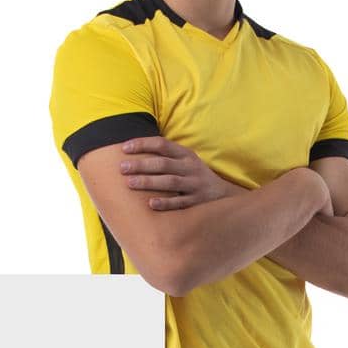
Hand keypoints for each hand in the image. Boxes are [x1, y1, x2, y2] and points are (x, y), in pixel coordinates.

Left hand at [119, 137, 243, 210]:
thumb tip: (133, 152)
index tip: (124, 148)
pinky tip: (151, 204)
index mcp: (186, 155)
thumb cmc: (195, 178)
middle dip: (141, 165)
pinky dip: (166, 203)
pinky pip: (181, 202)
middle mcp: (191, 168)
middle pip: (163, 163)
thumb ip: (166, 157)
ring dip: (149, 182)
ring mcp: (195, 185)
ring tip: (130, 183)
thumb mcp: (185, 162)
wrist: (225, 197)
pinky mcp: (198, 202)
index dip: (142, 144)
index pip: (162, 144)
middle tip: (122, 168)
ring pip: (170, 182)